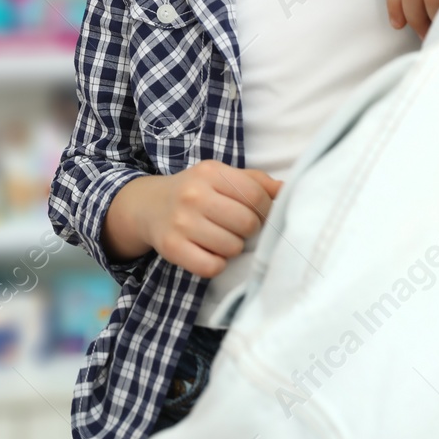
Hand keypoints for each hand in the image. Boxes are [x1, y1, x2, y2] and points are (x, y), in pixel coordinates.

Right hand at [102, 160, 282, 278]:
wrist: (149, 206)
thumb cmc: (197, 192)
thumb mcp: (222, 177)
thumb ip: (256, 182)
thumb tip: (289, 190)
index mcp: (211, 172)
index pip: (257, 196)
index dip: (265, 210)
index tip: (258, 214)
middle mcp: (194, 194)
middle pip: (247, 224)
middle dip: (249, 230)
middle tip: (236, 228)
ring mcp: (181, 222)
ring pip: (232, 247)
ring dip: (232, 247)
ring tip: (219, 238)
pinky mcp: (172, 247)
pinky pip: (211, 266)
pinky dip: (215, 264)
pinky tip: (208, 252)